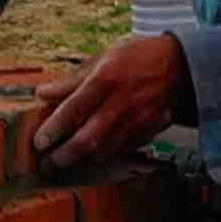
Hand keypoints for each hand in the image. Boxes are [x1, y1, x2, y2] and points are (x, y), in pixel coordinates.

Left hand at [33, 30, 190, 170]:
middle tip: (47, 163)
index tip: (39, 141)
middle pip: (86, 139)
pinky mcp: (146, 133)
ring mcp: (135, 121)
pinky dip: (103, 156)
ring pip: (102, 152)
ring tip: (65, 161)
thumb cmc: (138, 58)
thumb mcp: (104, 58)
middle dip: (62, 156)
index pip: (72, 109)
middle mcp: (120, 102)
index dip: (53, 129)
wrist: (181, 66)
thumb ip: (72, 80)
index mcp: (106, 78)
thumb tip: (42, 93)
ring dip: (81, 160)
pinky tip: (92, 155)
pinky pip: (119, 152)